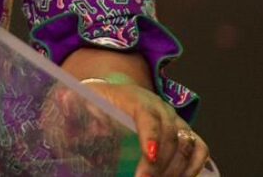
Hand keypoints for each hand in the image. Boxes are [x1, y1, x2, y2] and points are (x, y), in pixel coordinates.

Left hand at [83, 82, 211, 176]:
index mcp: (135, 99)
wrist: (116, 93)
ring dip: (174, 171)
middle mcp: (161, 108)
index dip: (151, 137)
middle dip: (159, 166)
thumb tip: (63, 102)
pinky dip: (193, 168)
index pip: (148, 117)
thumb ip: (71, 105)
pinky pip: (199, 150)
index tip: (149, 157)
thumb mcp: (81, 100)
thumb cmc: (98, 101)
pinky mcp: (185, 133)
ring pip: (187, 146)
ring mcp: (176, 120)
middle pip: (170, 137)